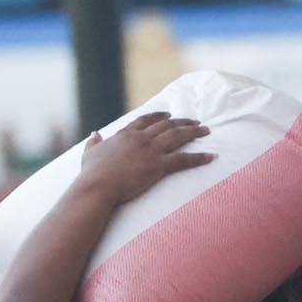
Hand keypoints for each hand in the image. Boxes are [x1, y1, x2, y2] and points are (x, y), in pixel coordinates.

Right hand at [74, 111, 212, 205]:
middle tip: (196, 122)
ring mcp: (151, 150)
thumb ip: (94, 142)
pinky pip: (184, 160)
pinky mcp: (158, 166)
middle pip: (167, 125)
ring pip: (178, 136)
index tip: (169, 115)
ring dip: (194, 132)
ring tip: (206, 131)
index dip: (160, 116)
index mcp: (126, 133)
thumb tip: (94, 134)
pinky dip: (199, 158)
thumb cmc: (92, 173)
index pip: (147, 120)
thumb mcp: (90, 153)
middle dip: (183, 122)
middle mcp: (141, 138)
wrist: (97, 186)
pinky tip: (211, 156)